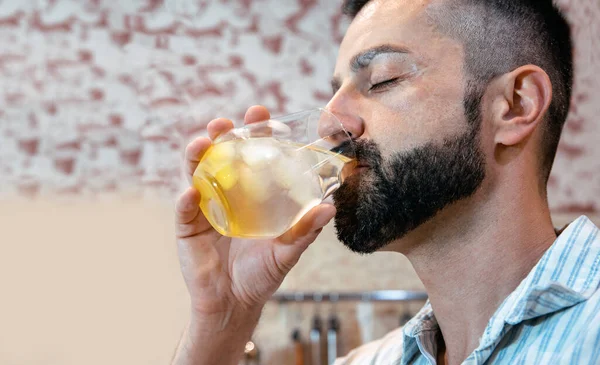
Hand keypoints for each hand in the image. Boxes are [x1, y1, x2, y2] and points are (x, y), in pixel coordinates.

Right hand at [175, 105, 335, 327]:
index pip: (251, 154)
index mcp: (250, 192)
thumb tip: (329, 207)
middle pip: (219, 156)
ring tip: (201, 144)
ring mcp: (203, 207)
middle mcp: (226, 193)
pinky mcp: (187, 227)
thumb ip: (304, 231)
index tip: (260, 113)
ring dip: (195, 156)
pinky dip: (185, 199)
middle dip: (220, 135)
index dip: (254, 131)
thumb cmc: (261, 274)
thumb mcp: (287, 252)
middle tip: (224, 123)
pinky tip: (191, 191)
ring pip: (195, 173)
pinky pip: (183, 210)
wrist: (234, 303)